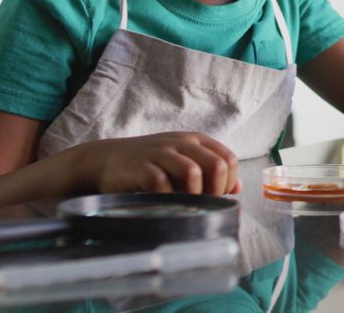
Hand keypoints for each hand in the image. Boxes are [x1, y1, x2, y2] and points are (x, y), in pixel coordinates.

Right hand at [75, 132, 239, 195]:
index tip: (216, 196)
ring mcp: (160, 153)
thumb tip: (236, 187)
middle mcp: (181, 143)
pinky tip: (164, 203)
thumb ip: (210, 171)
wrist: (106, 159)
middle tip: (203, 203)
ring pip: (192, 173)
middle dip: (215, 191)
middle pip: (216, 165)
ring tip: (184, 204)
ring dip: (193, 195)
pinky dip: (167, 198)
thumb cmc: (150, 164)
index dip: (228, 182)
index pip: (228, 160)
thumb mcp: (183, 161)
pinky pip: (162, 184)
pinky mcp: (140, 167)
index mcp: (196, 140)